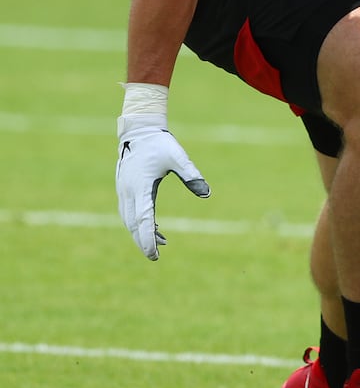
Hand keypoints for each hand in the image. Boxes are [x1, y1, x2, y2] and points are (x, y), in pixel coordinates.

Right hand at [116, 119, 210, 259]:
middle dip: (143, 241)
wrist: (140, 130)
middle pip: (133, 224)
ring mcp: (124, 191)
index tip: (154, 254)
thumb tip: (207, 194)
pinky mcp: (125, 188)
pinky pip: (130, 211)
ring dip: (142, 233)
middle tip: (155, 257)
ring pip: (130, 219)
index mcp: (140, 187)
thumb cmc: (160, 143)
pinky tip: (156, 227)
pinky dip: (140, 222)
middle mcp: (128, 192)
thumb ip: (191, 175)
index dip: (147, 238)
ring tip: (160, 243)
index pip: (143, 219)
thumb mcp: (178, 157)